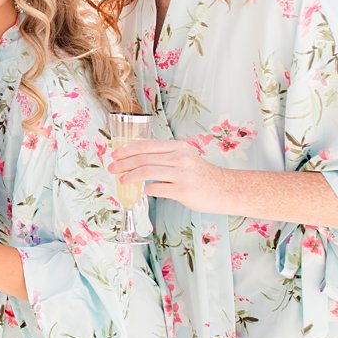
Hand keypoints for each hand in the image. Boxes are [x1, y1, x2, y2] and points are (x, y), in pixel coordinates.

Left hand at [110, 139, 225, 211]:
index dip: (127, 150)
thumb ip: (165, 156)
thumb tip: (136, 159)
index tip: (115, 154)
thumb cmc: (201, 175)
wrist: (225, 189)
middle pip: (143, 159)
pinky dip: (146, 190)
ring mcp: (181, 174)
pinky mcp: (182, 190)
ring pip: (146, 172)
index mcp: (178, 147)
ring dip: (129, 176)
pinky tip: (143, 191)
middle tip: (112, 168)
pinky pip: (156, 189)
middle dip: (123, 163)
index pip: (146, 145)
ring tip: (122, 180)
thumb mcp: (185, 158)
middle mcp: (179, 158)